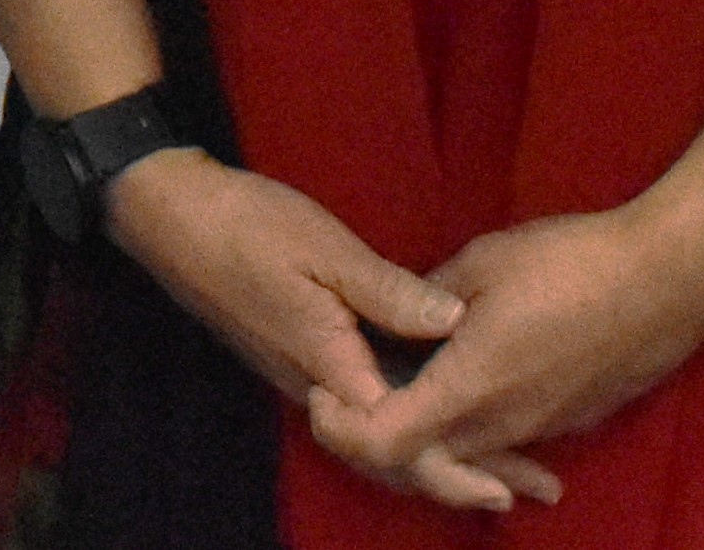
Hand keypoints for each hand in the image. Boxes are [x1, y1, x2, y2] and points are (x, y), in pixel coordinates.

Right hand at [96, 154, 510, 507]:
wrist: (170, 215)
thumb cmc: (245, 226)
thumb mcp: (321, 247)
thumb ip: (388, 291)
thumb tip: (458, 323)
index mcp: (330, 367)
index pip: (400, 442)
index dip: (457, 467)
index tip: (511, 481)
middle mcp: (319, 390)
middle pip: (396, 458)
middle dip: (465, 477)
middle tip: (532, 489)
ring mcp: (307, 379)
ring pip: (380, 444)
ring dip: (443, 459)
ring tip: (503, 469)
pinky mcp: (303, 362)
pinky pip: (366, 418)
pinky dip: (411, 433)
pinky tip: (439, 417)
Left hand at [314, 206, 703, 510]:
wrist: (668, 282)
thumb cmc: (570, 263)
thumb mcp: (481, 263)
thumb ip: (427, 298)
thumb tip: (398, 312)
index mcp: (472, 384)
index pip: (390, 442)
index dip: (347, 428)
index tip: (323, 391)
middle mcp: (506, 421)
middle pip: (425, 459)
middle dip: (379, 435)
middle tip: (348, 390)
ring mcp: (543, 427)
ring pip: (468, 453)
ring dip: (429, 434)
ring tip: (398, 388)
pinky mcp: (569, 421)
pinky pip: (506, 440)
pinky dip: (472, 429)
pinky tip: (461, 390)